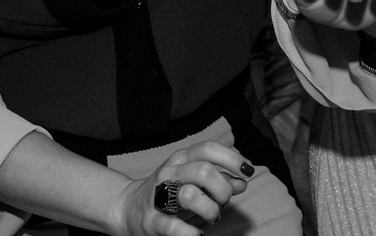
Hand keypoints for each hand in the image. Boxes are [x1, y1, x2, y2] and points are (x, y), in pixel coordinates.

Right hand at [120, 141, 252, 235]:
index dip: (232, 158)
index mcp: (181, 158)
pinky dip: (190, 233)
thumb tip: (243, 181)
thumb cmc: (169, 193)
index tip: (247, 171)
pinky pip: (173, 227)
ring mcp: (158, 196)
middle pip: (204, 171)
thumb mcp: (193, 179)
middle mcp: (170, 172)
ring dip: (210, 209)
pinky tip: (198, 234)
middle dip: (223, 189)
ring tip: (212, 216)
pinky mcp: (152, 221)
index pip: (208, 149)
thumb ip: (220, 178)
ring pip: (190, 195)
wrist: (128, 209)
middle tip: (224, 201)